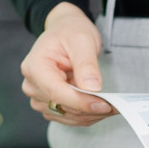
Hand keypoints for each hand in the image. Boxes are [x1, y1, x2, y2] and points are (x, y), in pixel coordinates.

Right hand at [21, 1, 110, 126]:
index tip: (104, 104)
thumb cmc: (70, 32)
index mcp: (35, 66)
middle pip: (62, 106)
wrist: (65, 31)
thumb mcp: (82, 40)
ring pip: (66, 115)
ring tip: (111, 105)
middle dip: (90, 108)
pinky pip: (68, 117)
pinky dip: (85, 114)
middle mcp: (32, 84)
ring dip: (90, 114)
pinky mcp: (48, 104)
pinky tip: (99, 105)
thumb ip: (86, 64)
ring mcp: (38, 96)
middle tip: (116, 105)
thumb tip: (92, 87)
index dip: (81, 102)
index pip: (56, 92)